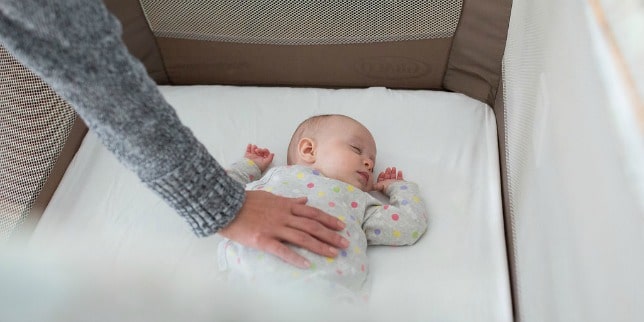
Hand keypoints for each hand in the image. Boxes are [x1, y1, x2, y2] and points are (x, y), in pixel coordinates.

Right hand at [218, 190, 348, 268]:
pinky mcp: (263, 240)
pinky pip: (282, 250)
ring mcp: (274, 228)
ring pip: (302, 237)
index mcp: (285, 205)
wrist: (225, 205)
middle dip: (331, 235)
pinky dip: (295, 257)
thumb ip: (289, 200)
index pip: (312, 212)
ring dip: (320, 246)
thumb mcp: (270, 195)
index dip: (328, 219)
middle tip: (345, 244)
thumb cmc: (246, 201)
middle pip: (312, 226)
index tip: (342, 226)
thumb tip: (304, 200)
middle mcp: (284, 216)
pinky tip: (307, 264)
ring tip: (334, 254)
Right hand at [244, 143, 273, 171]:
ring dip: (254, 147)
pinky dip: (249, 147)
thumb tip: (272, 154)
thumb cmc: (257, 167)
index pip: (265, 153)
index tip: (263, 150)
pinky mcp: (247, 156)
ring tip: (254, 147)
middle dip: (259, 149)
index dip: (265, 150)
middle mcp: (258, 158)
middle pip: (260, 151)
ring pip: (254, 149)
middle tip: (257, 150)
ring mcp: (252, 156)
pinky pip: (248, 150)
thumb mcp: (266, 163)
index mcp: (263, 159)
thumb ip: (270, 158)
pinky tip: (250, 145)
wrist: (249, 168)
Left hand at [373, 166, 403, 191]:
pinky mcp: (401, 184)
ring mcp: (395, 184)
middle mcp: (389, 185)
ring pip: (393, 177)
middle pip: (387, 178)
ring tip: (393, 168)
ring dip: (393, 172)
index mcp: (384, 186)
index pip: (381, 180)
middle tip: (388, 168)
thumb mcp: (379, 186)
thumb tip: (369, 185)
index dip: (381, 176)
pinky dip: (399, 175)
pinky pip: (400, 179)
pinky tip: (399, 172)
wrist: (397, 189)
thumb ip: (374, 185)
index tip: (382, 172)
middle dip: (387, 172)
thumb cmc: (388, 188)